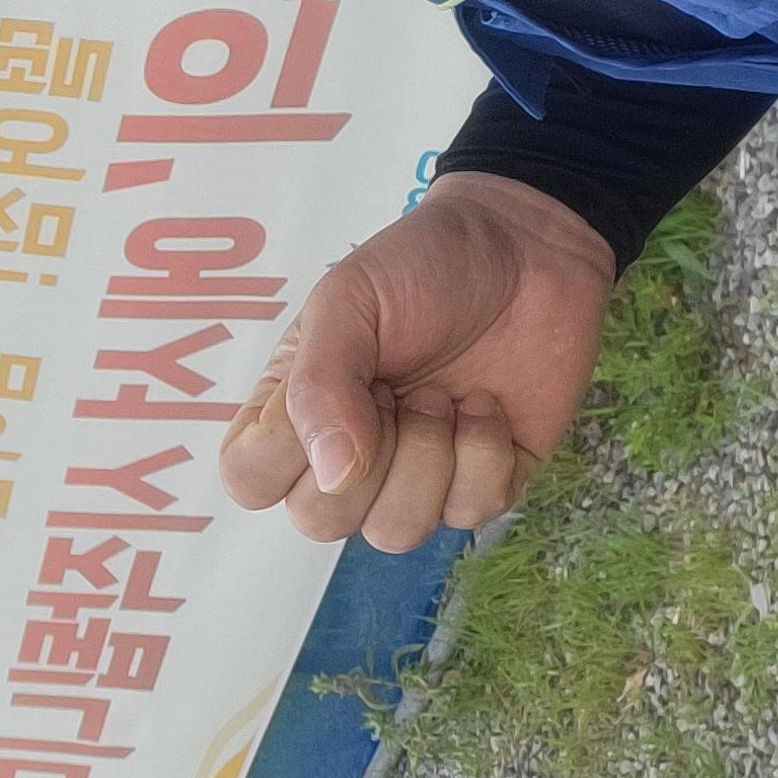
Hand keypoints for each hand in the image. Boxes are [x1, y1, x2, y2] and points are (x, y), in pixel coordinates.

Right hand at [218, 173, 616, 551]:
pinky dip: (485, 453)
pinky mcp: (484, 483)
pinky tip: (486, 404)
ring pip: (395, 532)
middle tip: (397, 387)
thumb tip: (334, 475)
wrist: (528, 245)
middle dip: (369, 456)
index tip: (336, 387)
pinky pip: (470, 513)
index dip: (284, 453)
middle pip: (321, 522)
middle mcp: (345, 458)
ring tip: (443, 395)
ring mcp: (415, 477)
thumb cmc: (423, 265)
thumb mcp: (348, 302)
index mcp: (292, 414)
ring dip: (428, 457)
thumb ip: (320, 385)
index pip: (249, 482)